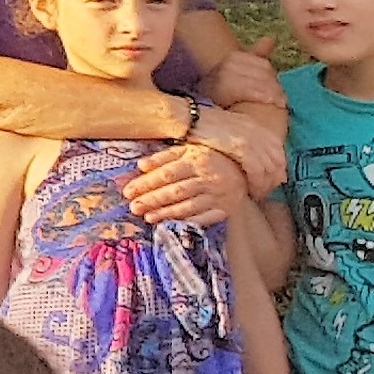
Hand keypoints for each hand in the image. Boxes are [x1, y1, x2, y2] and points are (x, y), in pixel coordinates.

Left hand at [126, 141, 247, 227]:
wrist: (245, 168)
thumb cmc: (209, 157)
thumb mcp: (187, 150)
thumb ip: (163, 157)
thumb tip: (140, 165)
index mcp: (197, 161)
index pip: (167, 174)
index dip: (146, 183)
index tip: (128, 191)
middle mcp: (209, 178)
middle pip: (176, 191)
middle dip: (152, 200)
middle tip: (133, 207)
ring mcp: (219, 195)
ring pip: (189, 206)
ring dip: (166, 213)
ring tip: (147, 217)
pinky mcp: (226, 209)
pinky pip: (205, 218)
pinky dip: (187, 221)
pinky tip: (171, 223)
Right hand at [192, 102, 288, 193]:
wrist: (186, 117)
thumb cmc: (200, 126)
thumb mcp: (227, 129)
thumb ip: (242, 141)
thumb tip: (254, 159)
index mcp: (256, 126)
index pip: (278, 153)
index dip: (277, 170)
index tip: (268, 183)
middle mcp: (259, 132)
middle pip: (278, 162)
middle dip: (273, 180)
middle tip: (263, 192)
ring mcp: (252, 139)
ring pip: (270, 169)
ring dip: (265, 185)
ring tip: (256, 194)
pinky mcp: (242, 147)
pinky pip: (258, 171)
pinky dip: (256, 184)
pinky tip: (250, 191)